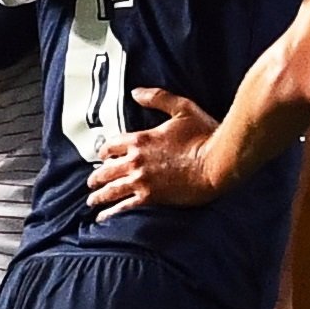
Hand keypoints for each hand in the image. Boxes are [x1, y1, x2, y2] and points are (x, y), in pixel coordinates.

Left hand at [87, 86, 227, 218]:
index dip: (104, 151)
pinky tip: (103, 216)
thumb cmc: (205, 135)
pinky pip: (124, 206)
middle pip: (106, 170)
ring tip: (92, 201)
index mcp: (141, 139)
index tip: (102, 157)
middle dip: (96, 177)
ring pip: (111, 190)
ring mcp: (142, 180)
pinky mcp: (151, 197)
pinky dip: (111, 212)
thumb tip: (136, 92)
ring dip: (98, 195)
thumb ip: (158, 98)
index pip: (111, 145)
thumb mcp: (182, 109)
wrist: (218, 162)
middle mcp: (136, 160)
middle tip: (91, 182)